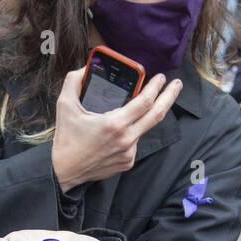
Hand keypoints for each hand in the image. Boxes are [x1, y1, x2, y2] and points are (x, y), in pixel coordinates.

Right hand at [51, 64, 182, 192]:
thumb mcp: (65, 105)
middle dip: (170, 96)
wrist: (64, 171)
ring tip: (131, 111)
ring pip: (142, 129)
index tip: (161, 78)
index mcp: (115, 124)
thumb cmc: (66, 139)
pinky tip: (114, 135)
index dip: (156, 87)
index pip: (145, 102)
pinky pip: (134, 143)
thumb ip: (73, 81)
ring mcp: (129, 153)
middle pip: (157, 115)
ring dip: (141, 117)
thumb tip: (85, 69)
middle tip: (176, 84)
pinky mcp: (128, 162)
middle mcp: (126, 139)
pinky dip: (129, 134)